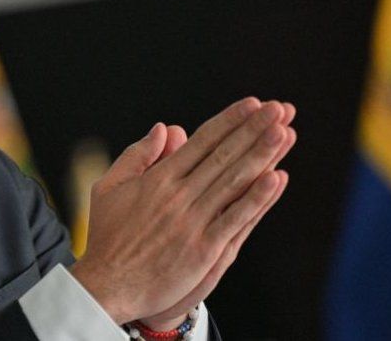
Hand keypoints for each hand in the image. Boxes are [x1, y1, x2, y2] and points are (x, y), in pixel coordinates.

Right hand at [70, 98, 295, 324]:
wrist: (107, 285)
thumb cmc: (107, 237)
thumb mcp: (109, 187)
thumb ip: (137, 155)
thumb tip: (164, 128)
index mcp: (157, 179)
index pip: (201, 142)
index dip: (229, 121)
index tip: (252, 104)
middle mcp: (178, 196)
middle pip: (223, 155)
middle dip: (253, 129)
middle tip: (279, 108)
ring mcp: (193, 222)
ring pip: (233, 182)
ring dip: (261, 154)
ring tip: (284, 131)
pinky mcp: (204, 249)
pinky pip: (236, 219)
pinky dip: (257, 198)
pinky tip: (276, 178)